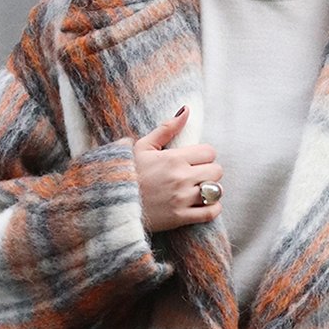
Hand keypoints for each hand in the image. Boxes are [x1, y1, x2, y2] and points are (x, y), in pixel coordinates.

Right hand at [133, 107, 223, 232]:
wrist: (113, 202)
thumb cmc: (127, 172)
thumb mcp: (143, 146)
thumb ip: (167, 128)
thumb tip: (186, 110)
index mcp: (173, 158)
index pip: (209, 152)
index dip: (204, 155)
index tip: (195, 160)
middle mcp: (180, 178)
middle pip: (216, 171)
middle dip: (209, 171)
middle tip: (197, 175)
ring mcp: (181, 199)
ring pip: (216, 191)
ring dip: (211, 190)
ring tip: (200, 190)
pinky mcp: (180, 218)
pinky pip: (210, 213)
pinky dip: (212, 209)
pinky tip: (204, 205)